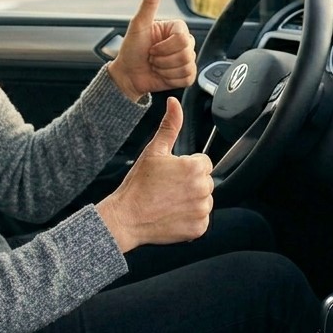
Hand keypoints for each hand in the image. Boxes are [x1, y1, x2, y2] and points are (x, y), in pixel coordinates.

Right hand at [96, 98, 213, 252]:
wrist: (127, 217)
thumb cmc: (138, 185)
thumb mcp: (153, 151)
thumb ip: (170, 126)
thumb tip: (174, 103)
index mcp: (194, 168)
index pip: (203, 163)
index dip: (186, 166)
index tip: (171, 174)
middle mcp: (202, 189)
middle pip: (205, 181)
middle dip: (190, 183)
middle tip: (168, 188)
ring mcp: (202, 210)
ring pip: (204, 200)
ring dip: (191, 200)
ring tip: (169, 201)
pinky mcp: (199, 228)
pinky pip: (201, 219)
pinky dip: (189, 218)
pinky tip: (172, 214)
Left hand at [109, 0, 196, 101]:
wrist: (128, 75)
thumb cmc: (131, 49)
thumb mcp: (138, 25)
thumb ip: (148, 3)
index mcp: (175, 28)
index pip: (183, 38)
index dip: (165, 47)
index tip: (151, 47)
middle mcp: (183, 42)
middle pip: (187, 53)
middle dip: (164, 59)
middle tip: (152, 57)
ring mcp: (186, 59)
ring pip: (187, 66)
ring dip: (165, 69)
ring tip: (155, 65)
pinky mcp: (186, 74)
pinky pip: (188, 77)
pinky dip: (171, 79)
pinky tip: (162, 74)